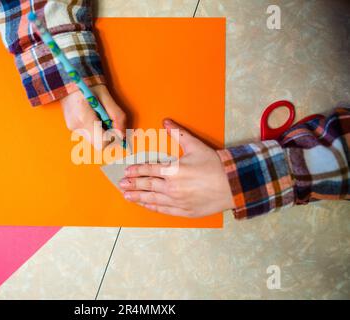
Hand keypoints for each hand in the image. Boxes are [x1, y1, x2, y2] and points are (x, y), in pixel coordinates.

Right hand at [60, 84, 125, 148]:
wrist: (69, 80)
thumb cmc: (89, 85)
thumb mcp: (107, 97)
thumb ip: (117, 116)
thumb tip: (123, 134)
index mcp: (85, 118)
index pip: (102, 143)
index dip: (113, 138)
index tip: (116, 129)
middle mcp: (77, 126)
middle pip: (99, 143)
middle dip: (108, 134)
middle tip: (109, 120)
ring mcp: (73, 128)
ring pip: (94, 139)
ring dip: (101, 131)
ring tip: (99, 115)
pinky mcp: (71, 127)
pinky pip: (88, 134)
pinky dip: (94, 128)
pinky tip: (93, 116)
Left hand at [119, 119, 234, 217]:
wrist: (232, 185)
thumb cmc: (215, 165)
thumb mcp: (196, 146)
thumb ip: (179, 133)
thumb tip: (166, 121)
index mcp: (173, 170)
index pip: (149, 170)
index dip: (136, 170)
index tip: (127, 171)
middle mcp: (172, 187)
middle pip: (147, 185)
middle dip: (132, 184)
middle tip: (121, 184)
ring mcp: (177, 201)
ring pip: (152, 199)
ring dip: (138, 197)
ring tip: (127, 196)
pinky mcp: (184, 211)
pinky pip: (164, 210)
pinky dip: (152, 207)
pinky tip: (145, 204)